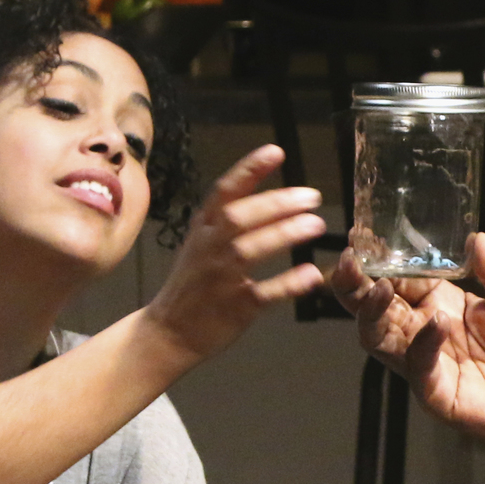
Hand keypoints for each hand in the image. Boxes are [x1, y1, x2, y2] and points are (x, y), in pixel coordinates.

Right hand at [142, 145, 325, 363]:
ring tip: (316, 225)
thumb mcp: (200, 242)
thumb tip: (263, 189)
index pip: (224, 191)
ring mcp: (220, 278)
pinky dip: (289, 283)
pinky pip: (264, 293)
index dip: (249, 170)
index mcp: (203, 230)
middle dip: (277, 203)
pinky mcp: (235, 308)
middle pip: (240, 217)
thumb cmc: (192, 284)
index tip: (276, 151)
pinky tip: (311, 274)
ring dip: (285, 235)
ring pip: (250, 250)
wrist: (168, 331)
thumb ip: (226, 218)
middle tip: (311, 197)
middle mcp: (209, 249)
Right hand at [332, 233, 484, 459]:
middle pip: (376, 307)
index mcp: (442, 304)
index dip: (383, 260)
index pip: (401, 279)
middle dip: (357, 284)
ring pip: (380, 337)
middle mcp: (425, 332)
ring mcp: (426, 363)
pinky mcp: (437, 392)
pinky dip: (422, 343)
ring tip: (377, 286)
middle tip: (349, 259)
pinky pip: (418, 367)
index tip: (366, 236)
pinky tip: (434, 321)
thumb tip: (477, 238)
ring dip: (373, 311)